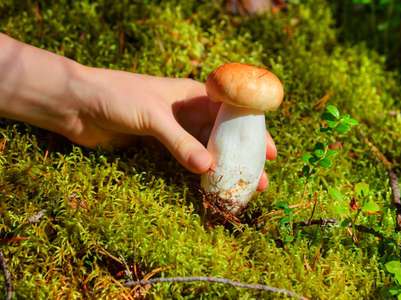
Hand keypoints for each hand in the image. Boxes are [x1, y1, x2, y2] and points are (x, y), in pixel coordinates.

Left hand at [70, 68, 275, 189]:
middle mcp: (188, 112)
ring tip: (239, 191)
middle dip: (242, 158)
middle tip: (260, 181)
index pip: (233, 113)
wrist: (77, 104)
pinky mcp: (159, 146)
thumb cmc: (117, 96)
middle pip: (223, 136)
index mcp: (193, 95)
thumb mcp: (153, 117)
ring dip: (222, 170)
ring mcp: (174, 130)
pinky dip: (198, 175)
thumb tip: (208, 169)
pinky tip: (209, 189)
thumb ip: (180, 142)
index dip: (254, 133)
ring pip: (206, 151)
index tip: (270, 152)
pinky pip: (185, 162)